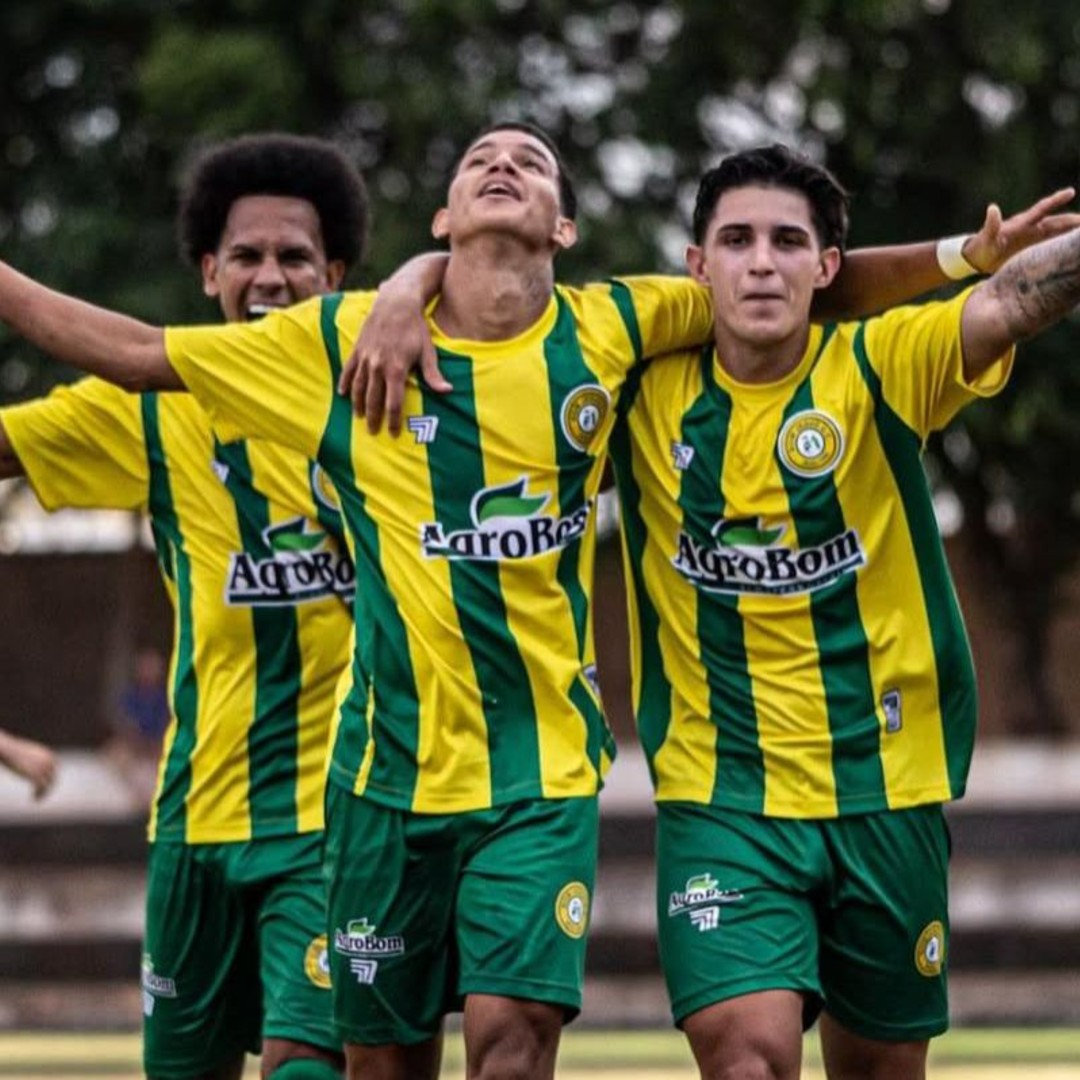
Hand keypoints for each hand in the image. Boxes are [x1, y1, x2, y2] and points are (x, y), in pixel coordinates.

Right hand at [2, 733, 57, 799]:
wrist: (8, 749)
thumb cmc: (15, 751)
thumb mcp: (29, 754)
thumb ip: (35, 760)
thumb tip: (36, 769)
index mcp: (49, 755)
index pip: (54, 769)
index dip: (50, 778)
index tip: (45, 785)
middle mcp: (49, 761)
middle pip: (52, 778)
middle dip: (48, 787)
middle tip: (41, 794)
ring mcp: (43, 768)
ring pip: (48, 784)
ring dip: (44, 793)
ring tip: (38, 799)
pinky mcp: (35, 775)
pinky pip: (41, 787)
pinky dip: (39, 794)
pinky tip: (34, 799)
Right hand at [338, 285, 451, 436]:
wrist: (396, 303)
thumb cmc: (415, 328)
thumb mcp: (428, 351)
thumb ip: (433, 374)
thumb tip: (447, 391)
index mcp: (397, 369)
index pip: (393, 403)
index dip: (393, 420)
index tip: (393, 433)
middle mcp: (378, 366)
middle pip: (374, 399)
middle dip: (373, 418)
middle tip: (373, 432)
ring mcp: (366, 358)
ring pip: (359, 387)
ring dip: (358, 404)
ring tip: (359, 417)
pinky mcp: (358, 349)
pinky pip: (348, 370)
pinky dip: (345, 383)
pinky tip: (343, 395)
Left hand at [964, 187, 1079, 272]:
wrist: (979, 259)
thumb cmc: (982, 247)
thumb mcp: (985, 237)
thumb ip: (991, 224)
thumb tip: (992, 208)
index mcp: (1022, 223)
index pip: (1041, 209)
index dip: (1055, 201)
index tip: (1070, 192)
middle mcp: (1032, 228)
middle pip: (1057, 223)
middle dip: (1074, 221)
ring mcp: (1035, 240)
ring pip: (1059, 235)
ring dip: (1073, 234)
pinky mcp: (1035, 251)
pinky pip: (1053, 248)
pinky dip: (1064, 247)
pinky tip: (1074, 251)